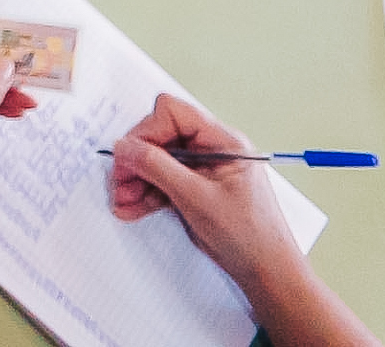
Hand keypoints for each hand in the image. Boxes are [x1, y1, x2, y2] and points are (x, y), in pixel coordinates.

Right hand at [111, 94, 304, 285]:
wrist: (265, 270)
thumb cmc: (248, 234)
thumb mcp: (196, 197)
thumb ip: (157, 167)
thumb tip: (125, 147)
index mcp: (222, 141)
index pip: (174, 115)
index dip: (147, 132)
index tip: (128, 156)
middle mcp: (211, 150)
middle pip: (160, 138)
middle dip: (136, 160)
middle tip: (119, 183)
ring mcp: (202, 170)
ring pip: (157, 162)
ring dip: (136, 180)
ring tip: (122, 202)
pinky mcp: (194, 189)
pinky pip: (162, 182)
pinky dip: (144, 194)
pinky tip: (131, 208)